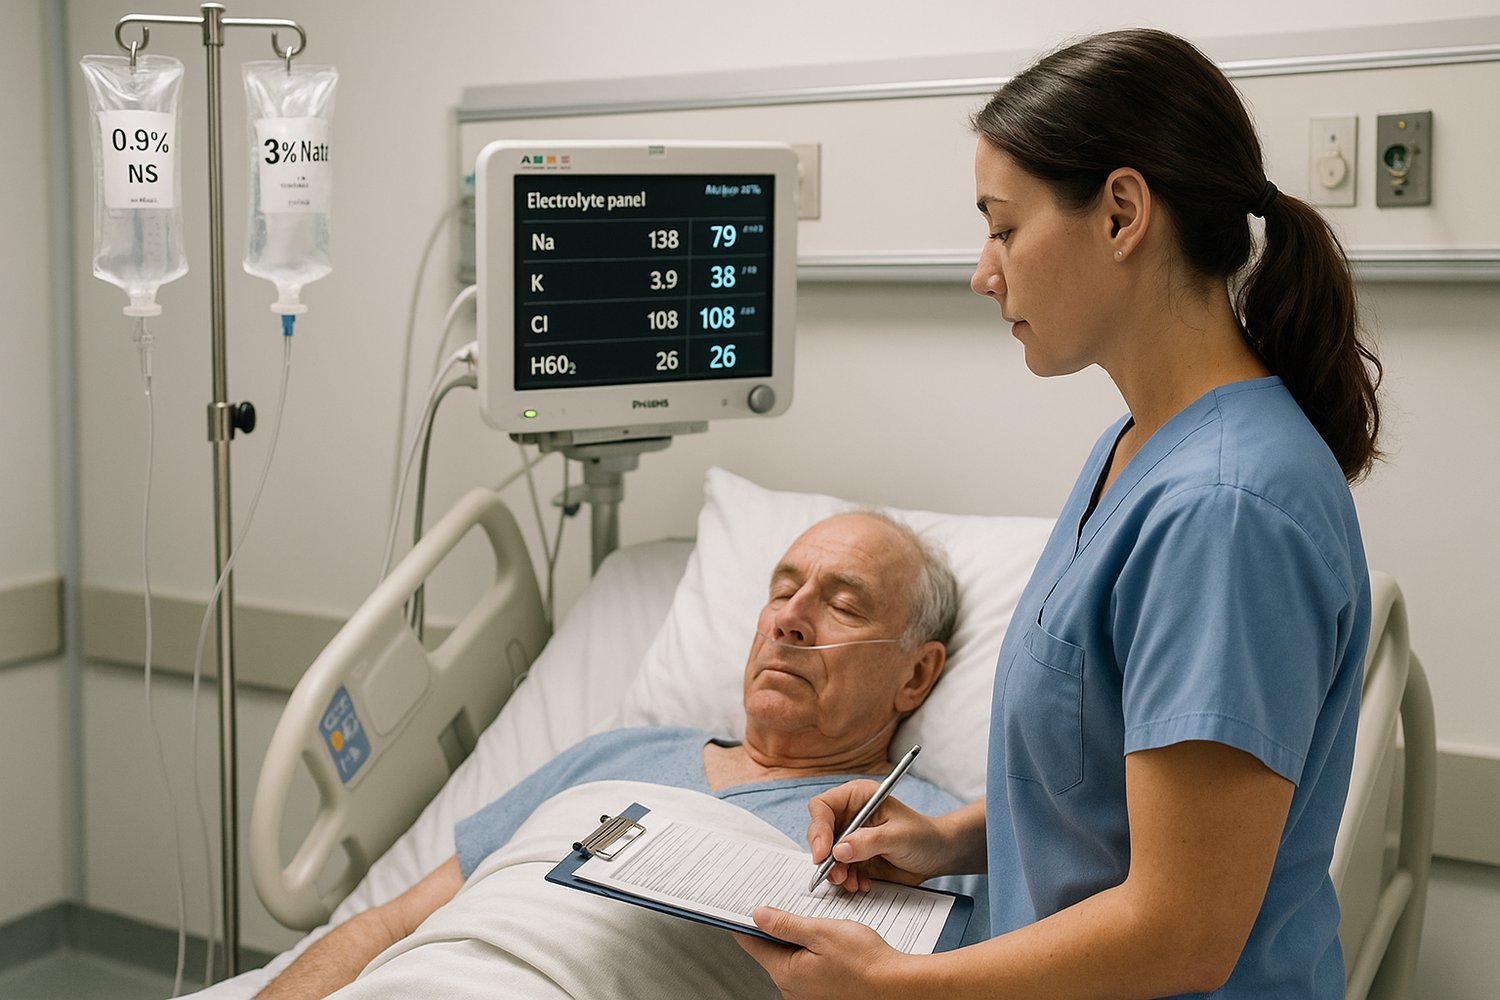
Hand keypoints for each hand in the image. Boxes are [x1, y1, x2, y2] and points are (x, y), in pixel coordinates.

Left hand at [735, 907, 906, 999]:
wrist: (896, 985)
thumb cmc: (865, 961)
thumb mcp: (821, 931)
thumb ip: (786, 924)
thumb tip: (758, 916)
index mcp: (786, 972)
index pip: (752, 943)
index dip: (747, 921)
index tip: (744, 906)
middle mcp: (792, 990)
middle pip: (772, 951)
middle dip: (779, 929)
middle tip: (793, 908)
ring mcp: (807, 996)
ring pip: (791, 959)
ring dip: (799, 941)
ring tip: (819, 927)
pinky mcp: (822, 996)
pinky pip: (807, 970)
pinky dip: (812, 955)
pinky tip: (830, 946)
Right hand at [807, 781, 949, 892]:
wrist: (938, 855)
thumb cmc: (923, 836)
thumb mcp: (898, 836)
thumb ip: (868, 842)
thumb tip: (839, 851)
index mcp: (858, 797)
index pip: (822, 807)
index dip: (818, 829)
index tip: (823, 853)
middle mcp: (850, 815)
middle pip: (820, 833)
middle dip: (826, 857)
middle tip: (837, 874)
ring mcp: (851, 838)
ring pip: (827, 856)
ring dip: (836, 872)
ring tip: (852, 883)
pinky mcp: (856, 857)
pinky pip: (840, 870)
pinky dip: (847, 880)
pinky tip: (862, 884)